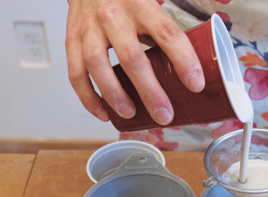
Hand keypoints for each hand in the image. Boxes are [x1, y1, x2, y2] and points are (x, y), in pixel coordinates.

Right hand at [65, 0, 204, 124]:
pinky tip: (104, 113)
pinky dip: (89, 98)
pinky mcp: (71, 40)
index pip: (167, 34)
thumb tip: (189, 71)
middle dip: (150, 92)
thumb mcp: (149, 5)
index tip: (196, 84)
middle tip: (164, 115)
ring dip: (115, 95)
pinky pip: (76, 73)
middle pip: (132, 57)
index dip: (184, 60)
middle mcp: (112, 15)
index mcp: (140, 4)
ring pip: (98, 66)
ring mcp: (89, 28)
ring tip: (130, 114)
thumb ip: (164, 33)